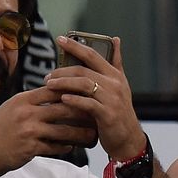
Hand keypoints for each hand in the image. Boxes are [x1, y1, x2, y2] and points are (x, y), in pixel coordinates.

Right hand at [0, 86, 98, 177]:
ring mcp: (29, 131)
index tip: (88, 94)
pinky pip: (56, 147)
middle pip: (64, 109)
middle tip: (98, 115)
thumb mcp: (13, 108)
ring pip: (64, 131)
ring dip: (80, 134)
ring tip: (92, 135)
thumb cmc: (0, 129)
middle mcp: (27, 113)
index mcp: (23, 100)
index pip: (54, 90)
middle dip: (83, 113)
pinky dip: (66, 147)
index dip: (73, 91)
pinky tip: (73, 146)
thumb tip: (57, 92)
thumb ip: (34, 101)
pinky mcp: (31, 148)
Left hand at [44, 36, 149, 161]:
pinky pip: (87, 104)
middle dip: (62, 70)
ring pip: (83, 84)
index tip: (60, 39)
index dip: (76, 46)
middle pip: (84, 70)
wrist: (128, 139)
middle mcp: (115, 84)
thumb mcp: (120, 85)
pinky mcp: (108, 114)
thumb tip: (115, 39)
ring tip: (49, 85)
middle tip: (48, 75)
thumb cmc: (119, 111)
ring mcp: (112, 99)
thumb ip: (116, 62)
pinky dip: (73, 100)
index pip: (93, 55)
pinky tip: (62, 99)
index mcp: (115, 75)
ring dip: (63, 83)